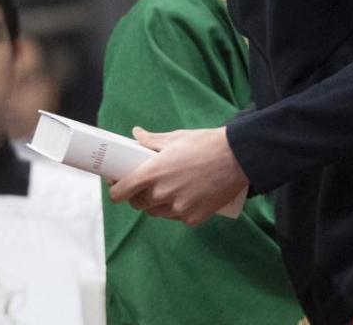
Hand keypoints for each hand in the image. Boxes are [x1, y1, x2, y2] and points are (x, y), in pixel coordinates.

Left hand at [107, 126, 248, 226]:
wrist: (237, 158)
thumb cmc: (203, 144)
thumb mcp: (173, 138)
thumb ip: (150, 140)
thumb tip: (136, 134)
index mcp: (151, 174)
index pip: (121, 192)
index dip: (115, 191)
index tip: (117, 187)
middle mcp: (162, 194)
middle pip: (137, 204)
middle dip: (137, 196)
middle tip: (143, 186)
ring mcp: (178, 209)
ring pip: (156, 213)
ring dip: (155, 205)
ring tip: (164, 192)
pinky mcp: (194, 218)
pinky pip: (177, 218)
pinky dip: (177, 211)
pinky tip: (183, 199)